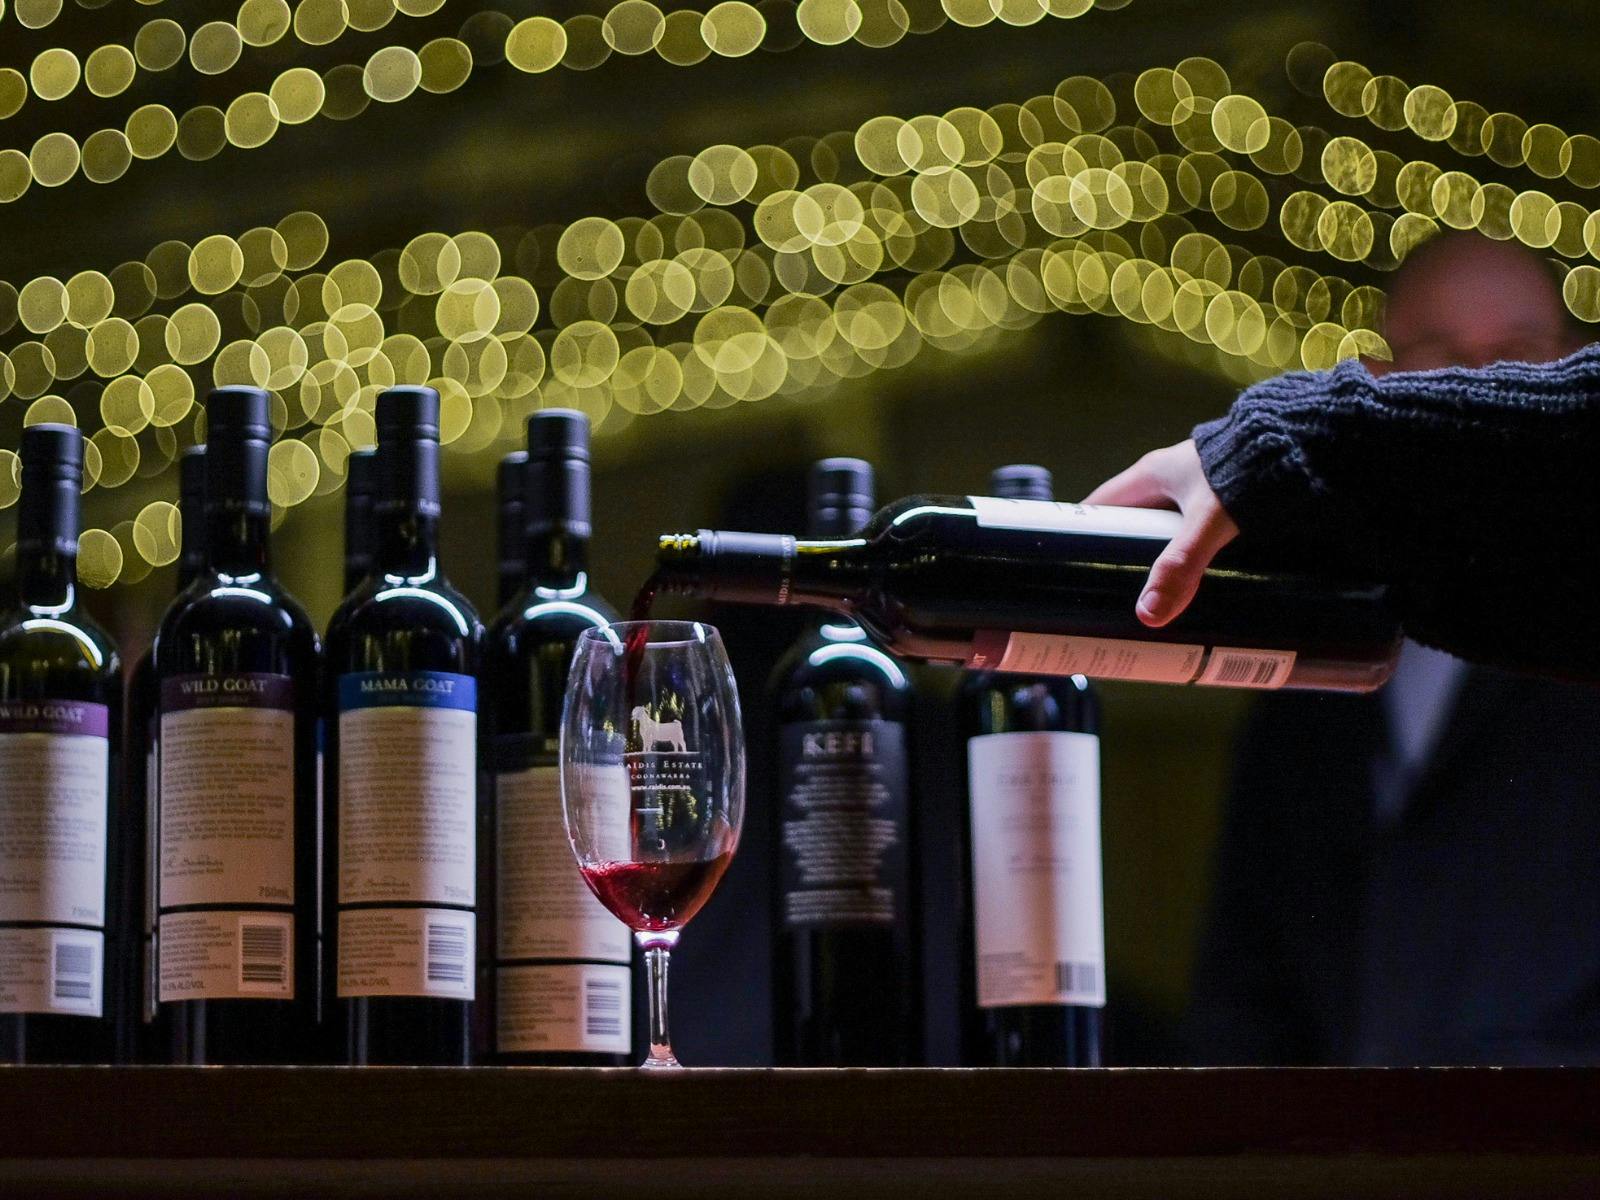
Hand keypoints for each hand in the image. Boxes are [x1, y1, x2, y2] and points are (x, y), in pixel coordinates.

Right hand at [1085, 440, 1238, 626]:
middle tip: (1114, 592)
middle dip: (1121, 553)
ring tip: (1152, 595)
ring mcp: (1196, 484)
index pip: (1099, 505)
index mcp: (1150, 474)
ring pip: (1163, 527)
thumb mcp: (1207, 523)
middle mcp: (1169, 476)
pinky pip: (1191, 528)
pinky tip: (1193, 578)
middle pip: (1130, 520)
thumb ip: (1180, 566)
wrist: (1301, 442)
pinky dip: (1187, 552)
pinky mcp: (1222, 495)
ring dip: (1158, 556)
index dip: (1082, 532)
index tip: (1071, 564)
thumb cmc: (1245, 472)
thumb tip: (1149, 614)